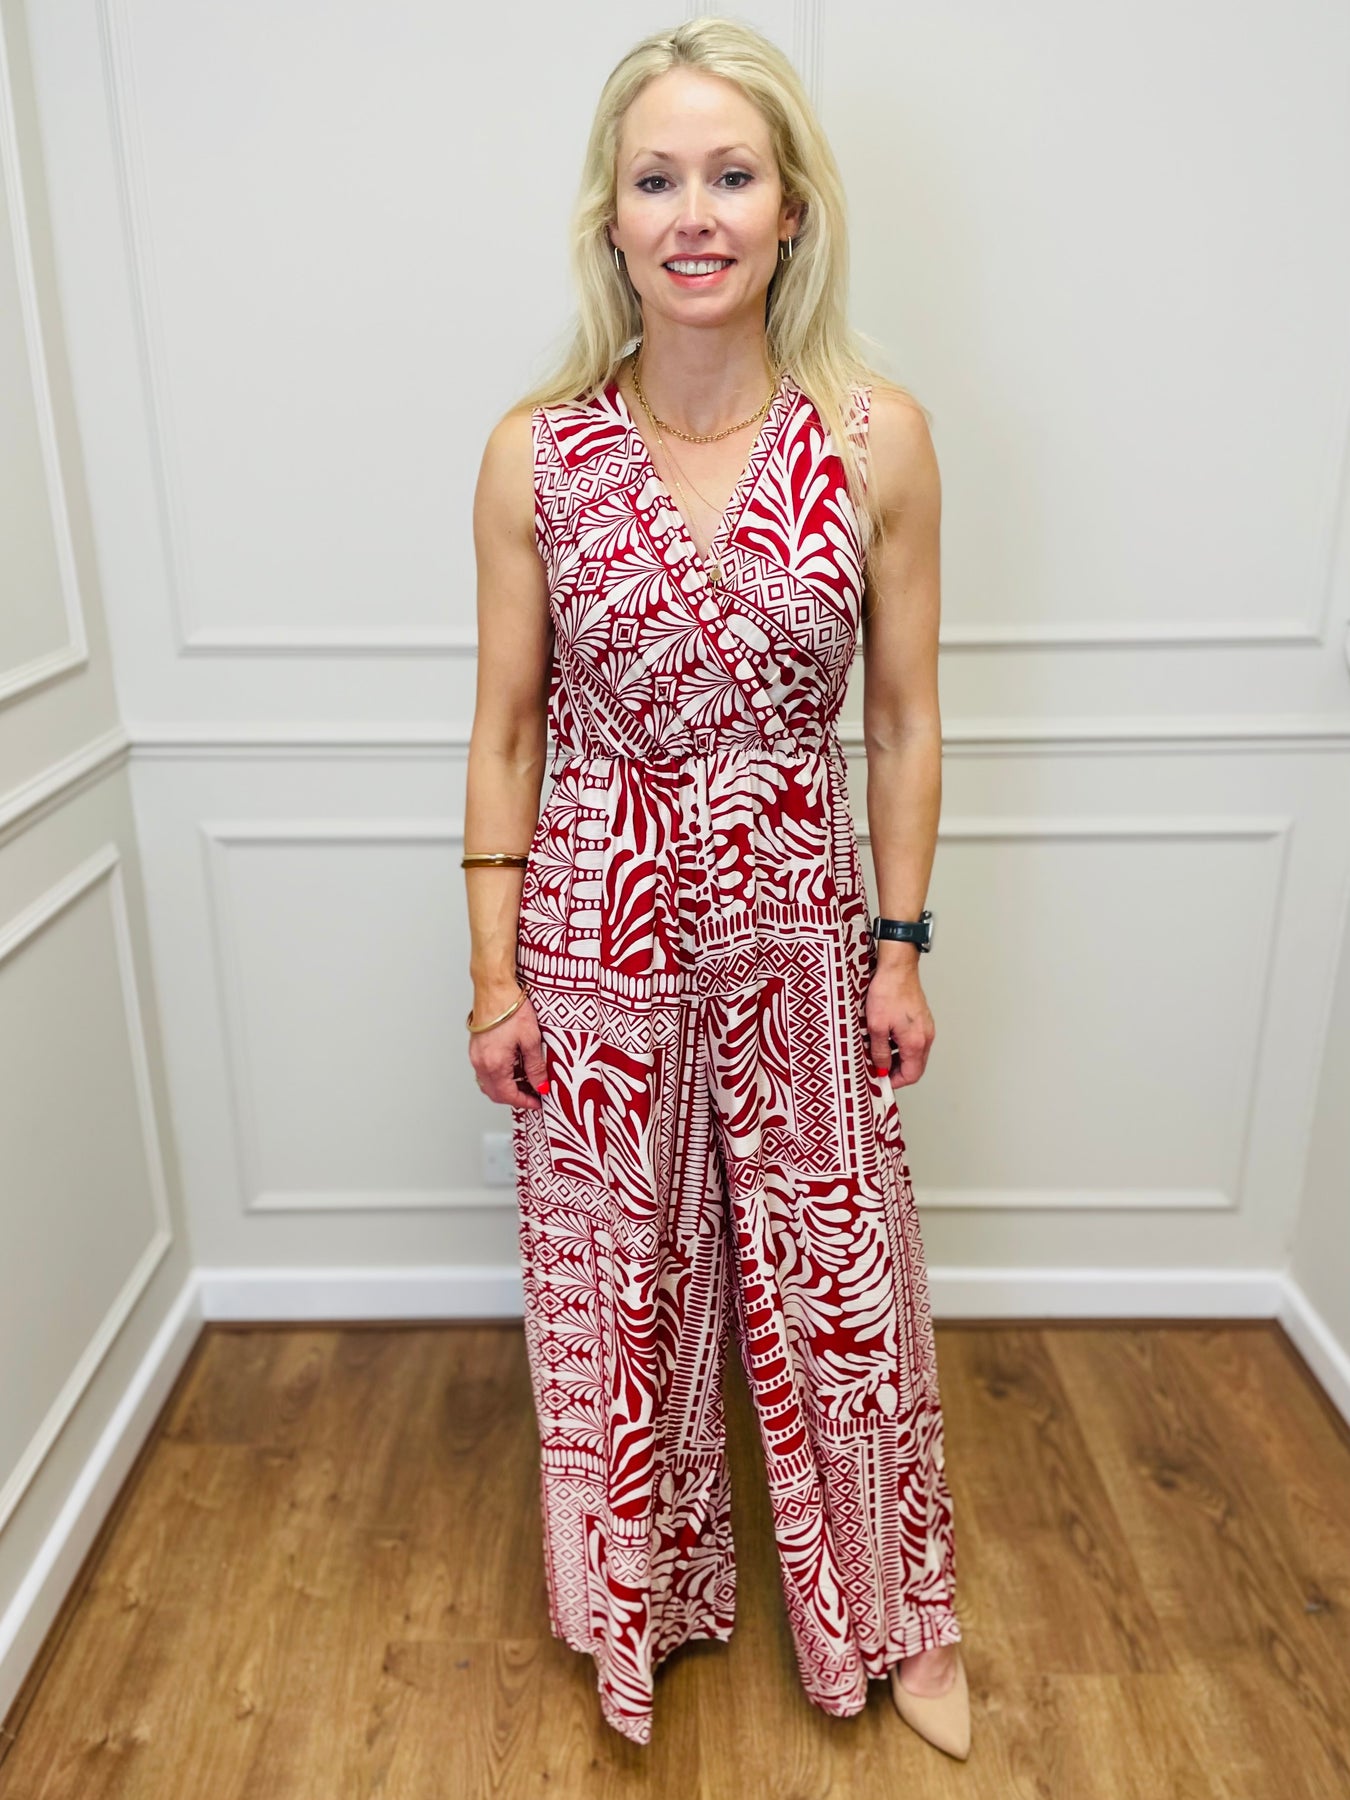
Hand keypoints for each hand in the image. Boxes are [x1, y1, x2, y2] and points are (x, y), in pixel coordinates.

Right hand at [468, 982, 549, 1108]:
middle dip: (515, 1098)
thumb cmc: (510, 1008)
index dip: (525, 1102)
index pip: (509, 1095)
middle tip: (534, 1094)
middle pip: (496, 1094)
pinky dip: (499, 1076)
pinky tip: (514, 1068)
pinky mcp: (475, 1048)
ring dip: (506, 1088)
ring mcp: (475, 1056)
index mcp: (494, 1064)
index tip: (538, 1102)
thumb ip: (536, 1066)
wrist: (494, 988)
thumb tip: (541, 1085)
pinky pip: (485, 1072)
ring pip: (489, 1084)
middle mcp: (481, 1063)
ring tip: (526, 1081)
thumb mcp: (531, 1039)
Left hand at [864, 963, 934, 1087]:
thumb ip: (880, 1052)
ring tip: (878, 1051)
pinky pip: (914, 1041)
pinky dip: (901, 1045)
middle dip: (896, 1071)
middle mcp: (926, 1037)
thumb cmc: (888, 992)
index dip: (895, 1082)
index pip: (911, 1075)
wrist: (898, 967)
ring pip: (914, 1054)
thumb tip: (881, 1068)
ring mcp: (926, 1028)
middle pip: (915, 1066)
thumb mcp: (876, 1026)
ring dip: (898, 1058)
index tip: (881, 1081)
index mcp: (916, 1042)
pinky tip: (886, 1037)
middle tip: (878, 1068)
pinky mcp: (922, 1019)